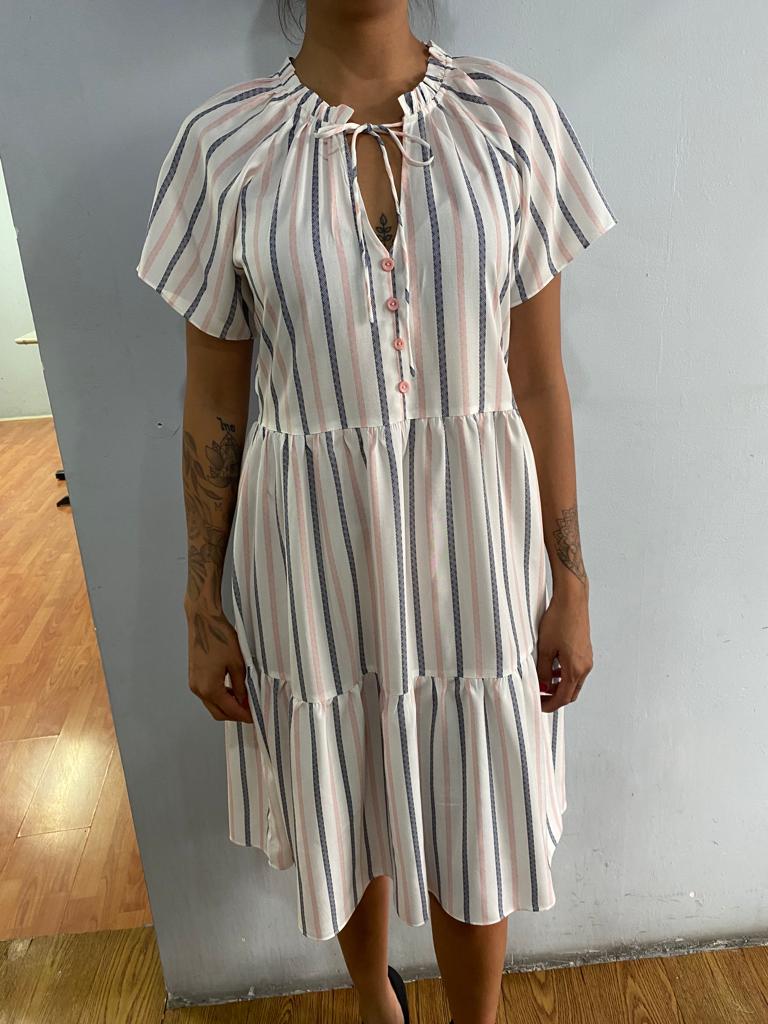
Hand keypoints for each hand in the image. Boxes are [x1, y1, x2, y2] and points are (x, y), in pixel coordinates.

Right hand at [184, 603, 252, 722]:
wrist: (203, 620)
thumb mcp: (238, 663)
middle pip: (218, 713)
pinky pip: (208, 695)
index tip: (256, 717)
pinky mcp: (194, 677)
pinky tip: (233, 691)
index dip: (244, 715)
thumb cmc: (220, 638)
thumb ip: (241, 686)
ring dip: (228, 706)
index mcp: (209, 688)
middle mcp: (199, 690)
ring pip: (212, 705)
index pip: (230, 710)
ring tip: (245, 700)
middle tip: (252, 711)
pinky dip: (220, 697)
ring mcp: (194, 684)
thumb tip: (245, 701)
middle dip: (236, 714)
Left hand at [535, 586, 592, 712]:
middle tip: (539, 697)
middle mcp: (585, 667)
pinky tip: (553, 669)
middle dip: (555, 698)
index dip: (549, 705)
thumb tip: (543, 687)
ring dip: (560, 686)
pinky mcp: (585, 651)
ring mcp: (587, 659)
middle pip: (571, 693)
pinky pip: (576, 671)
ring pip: (574, 682)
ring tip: (543, 683)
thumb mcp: (545, 648)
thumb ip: (544, 671)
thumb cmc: (558, 620)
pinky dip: (565, 676)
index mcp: (575, 669)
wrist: (572, 601)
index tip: (538, 705)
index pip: (563, 698)